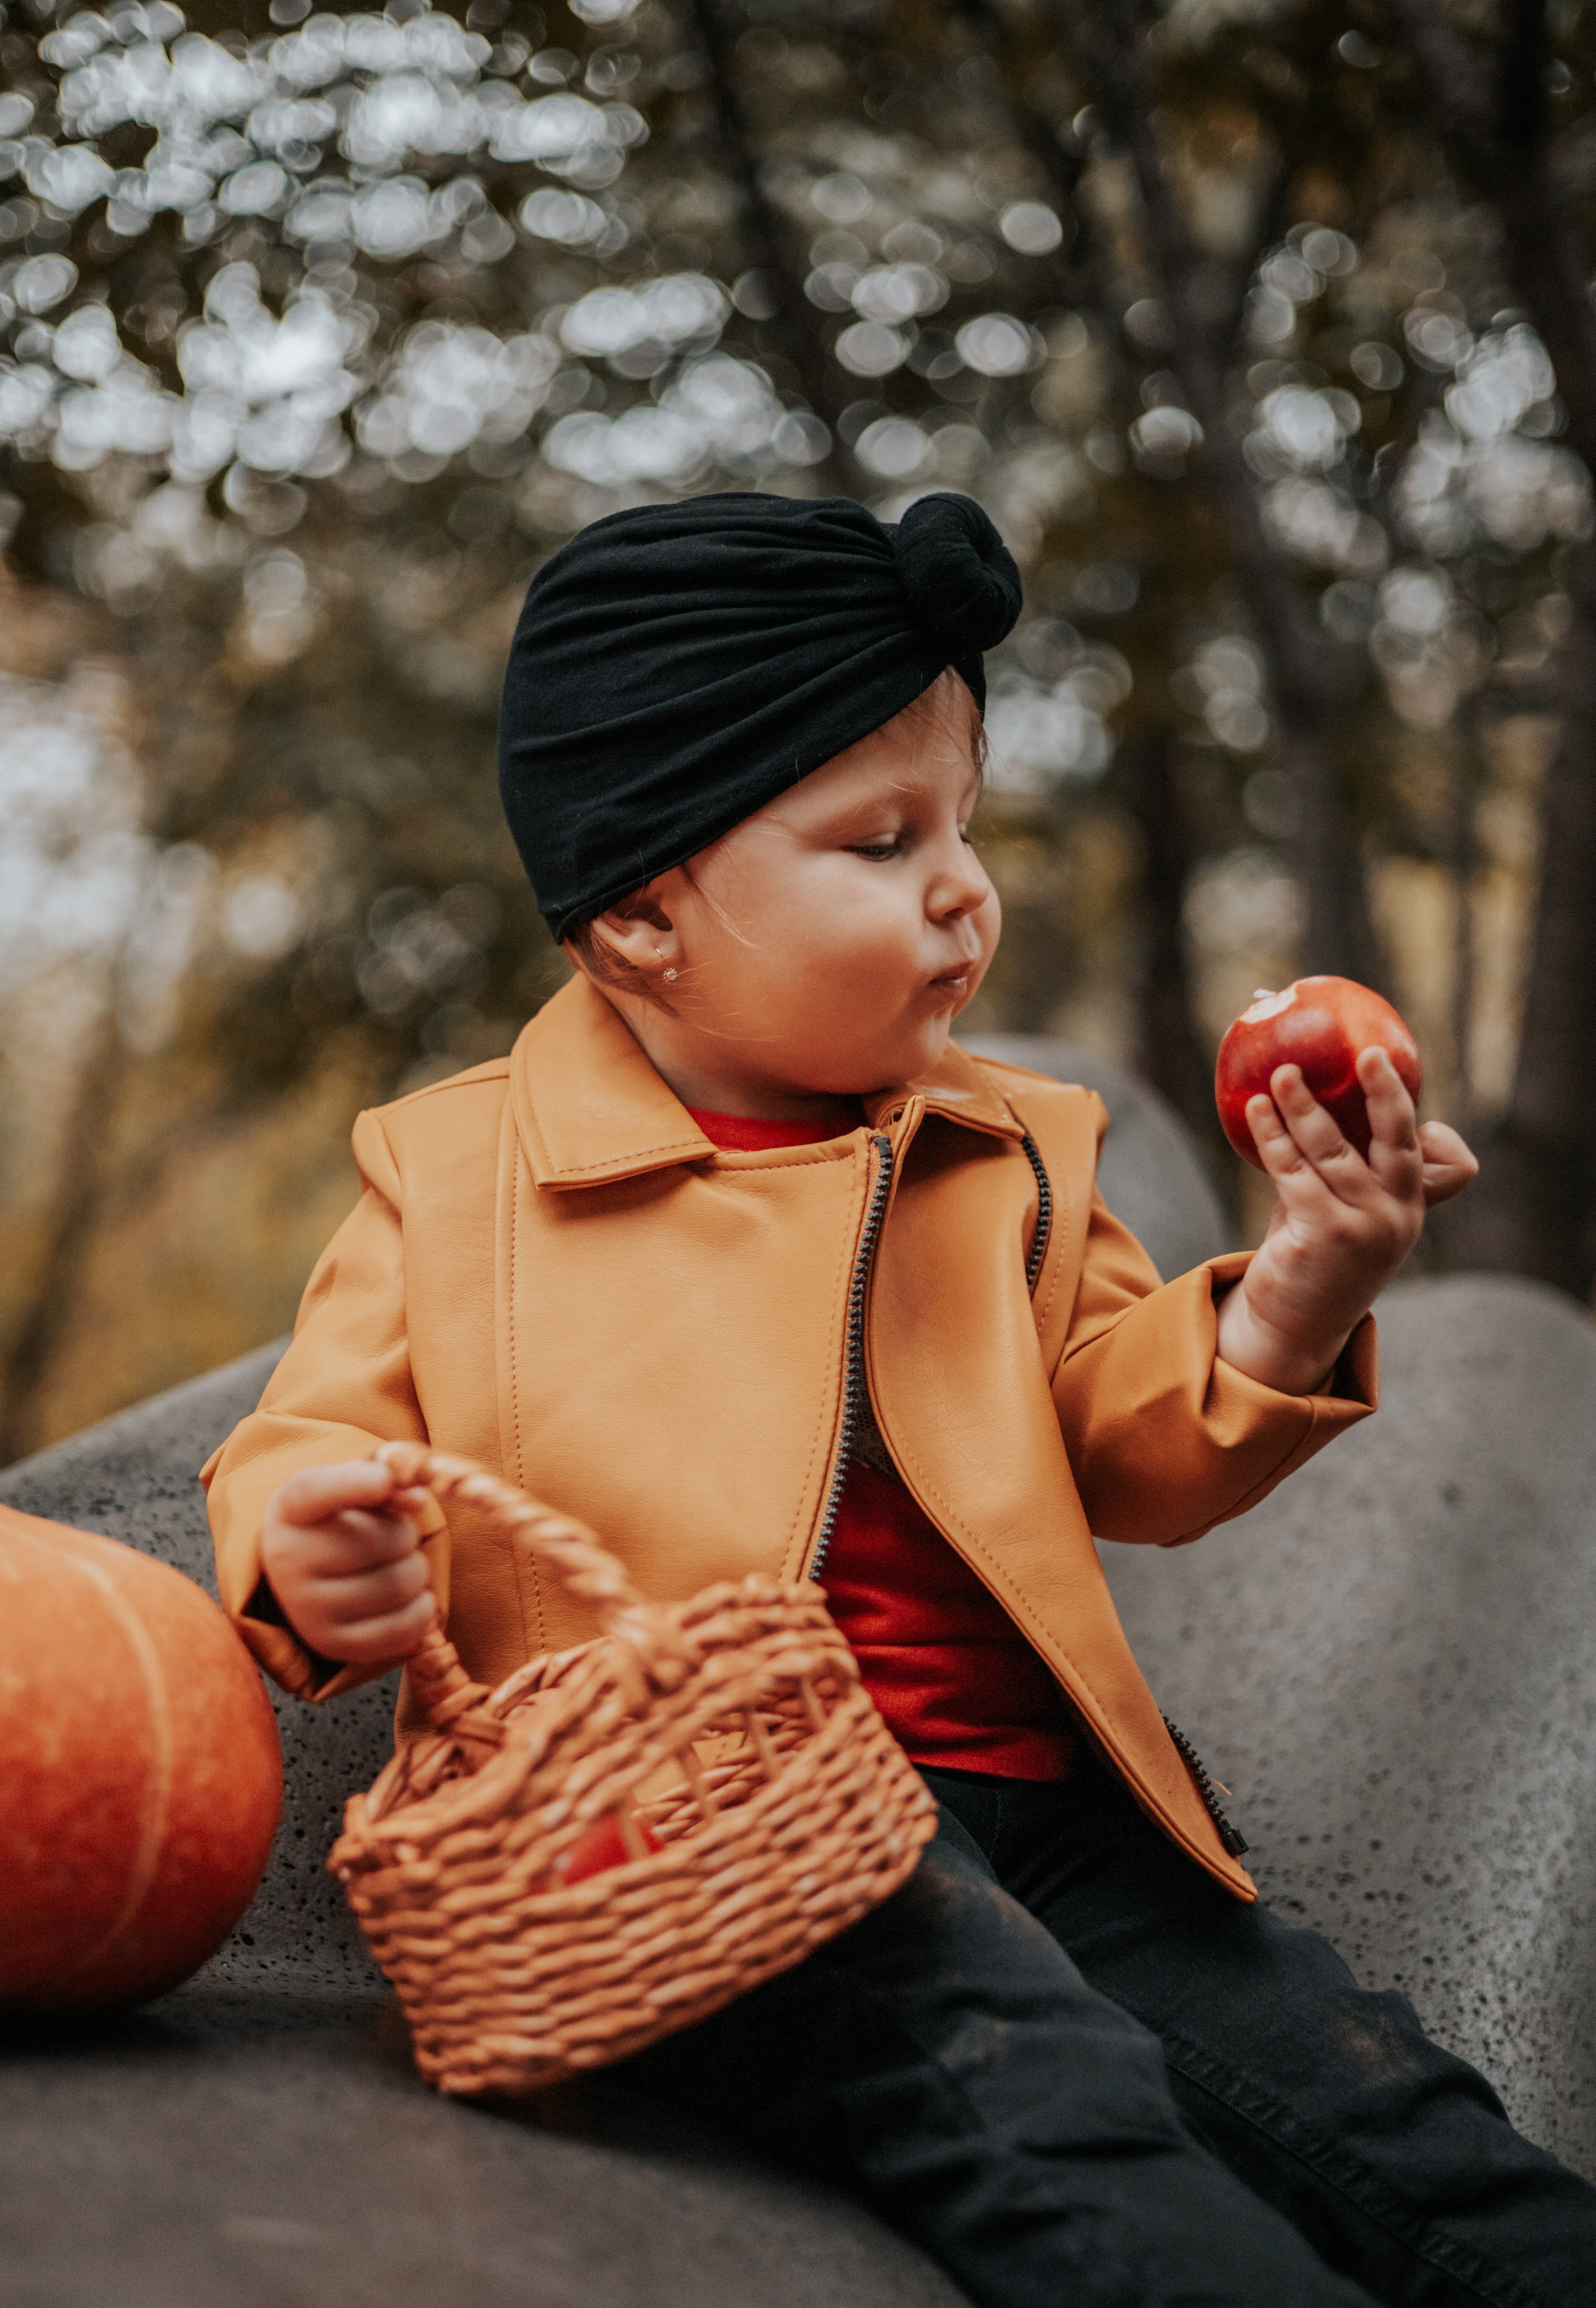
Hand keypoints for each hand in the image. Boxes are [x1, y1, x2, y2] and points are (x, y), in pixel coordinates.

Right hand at [261, 1458, 436, 1664]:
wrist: (301, 1572)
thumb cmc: (336, 1520)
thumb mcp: (350, 1485)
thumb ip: (385, 1480)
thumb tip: (415, 1499)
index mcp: (292, 1507)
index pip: (318, 1491)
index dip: (356, 1483)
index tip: (383, 1478)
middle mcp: (288, 1559)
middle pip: (384, 1540)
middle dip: (405, 1534)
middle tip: (393, 1537)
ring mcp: (305, 1608)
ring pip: (401, 1584)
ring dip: (415, 1571)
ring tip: (393, 1565)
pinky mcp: (331, 1644)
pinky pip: (403, 1628)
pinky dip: (421, 1610)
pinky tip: (406, 1596)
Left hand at [1215, 1046, 1477, 1394]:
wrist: (1296, 1324)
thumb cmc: (1316, 1252)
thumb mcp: (1343, 1208)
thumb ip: (1343, 1167)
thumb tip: (1310, 1098)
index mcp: (1413, 1207)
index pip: (1447, 1162)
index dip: (1430, 1124)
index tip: (1400, 1080)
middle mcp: (1397, 1216)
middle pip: (1399, 1140)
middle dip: (1386, 1093)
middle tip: (1366, 1055)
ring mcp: (1363, 1228)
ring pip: (1332, 1149)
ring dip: (1302, 1106)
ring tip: (1281, 1075)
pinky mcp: (1323, 1236)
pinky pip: (1294, 1172)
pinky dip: (1272, 1138)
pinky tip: (1255, 1113)